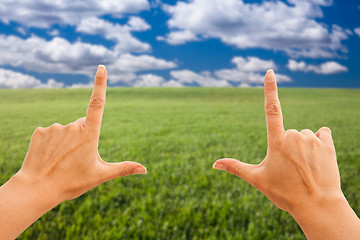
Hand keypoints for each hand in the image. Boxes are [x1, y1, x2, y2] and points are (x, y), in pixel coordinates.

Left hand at [18, 65, 145, 202]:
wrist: (37, 189)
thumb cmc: (71, 182)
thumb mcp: (100, 175)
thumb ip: (123, 168)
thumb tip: (145, 169)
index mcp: (89, 134)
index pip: (97, 103)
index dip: (100, 84)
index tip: (101, 67)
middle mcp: (72, 126)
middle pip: (83, 126)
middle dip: (83, 138)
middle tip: (76, 159)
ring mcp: (55, 128)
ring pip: (67, 130)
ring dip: (67, 141)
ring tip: (62, 161)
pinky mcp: (40, 131)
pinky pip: (51, 133)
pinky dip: (52, 143)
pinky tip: (49, 157)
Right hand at [213, 70, 359, 238]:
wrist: (318, 206)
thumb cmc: (285, 193)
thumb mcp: (257, 180)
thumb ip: (235, 167)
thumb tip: (214, 164)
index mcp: (277, 142)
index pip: (271, 109)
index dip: (270, 89)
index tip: (270, 72)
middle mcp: (295, 136)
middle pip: (287, 132)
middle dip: (286, 146)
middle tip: (290, 168)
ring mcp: (312, 139)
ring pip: (303, 135)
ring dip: (302, 146)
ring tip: (304, 167)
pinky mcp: (327, 144)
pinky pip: (321, 134)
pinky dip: (318, 143)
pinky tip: (317, 159)